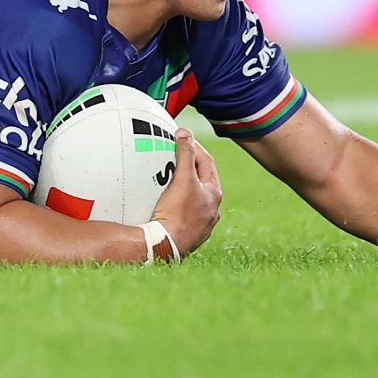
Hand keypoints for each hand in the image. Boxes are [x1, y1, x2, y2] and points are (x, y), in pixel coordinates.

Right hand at [152, 133, 223, 255]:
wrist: (167, 245)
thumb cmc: (178, 213)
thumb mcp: (183, 178)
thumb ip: (185, 154)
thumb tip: (185, 132)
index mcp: (214, 194)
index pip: (207, 163)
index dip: (195, 147)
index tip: (182, 139)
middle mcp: (211, 209)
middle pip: (201, 181)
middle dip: (189, 167)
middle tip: (173, 157)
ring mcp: (201, 223)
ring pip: (193, 199)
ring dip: (182, 188)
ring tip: (166, 181)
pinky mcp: (188, 234)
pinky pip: (183, 213)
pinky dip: (175, 205)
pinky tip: (163, 205)